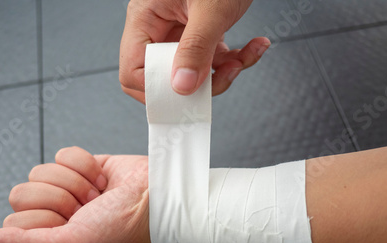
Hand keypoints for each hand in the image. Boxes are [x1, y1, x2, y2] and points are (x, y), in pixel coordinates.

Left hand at [0, 147, 151, 242]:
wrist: (157, 196)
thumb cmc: (121, 228)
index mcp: (49, 242)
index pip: (15, 220)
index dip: (44, 217)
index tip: (74, 222)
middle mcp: (55, 218)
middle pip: (23, 192)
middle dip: (61, 197)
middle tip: (88, 207)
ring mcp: (67, 190)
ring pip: (41, 171)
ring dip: (75, 181)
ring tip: (98, 194)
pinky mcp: (79, 168)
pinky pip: (62, 154)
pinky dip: (85, 164)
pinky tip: (102, 179)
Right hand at [119, 0, 269, 102]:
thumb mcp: (210, 8)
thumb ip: (196, 48)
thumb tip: (182, 86)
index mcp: (146, 17)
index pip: (133, 69)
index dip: (155, 87)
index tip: (184, 90)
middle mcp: (159, 27)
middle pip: (163, 76)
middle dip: (196, 84)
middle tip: (219, 78)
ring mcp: (181, 32)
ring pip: (192, 73)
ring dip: (221, 74)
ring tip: (240, 60)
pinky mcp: (202, 35)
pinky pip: (213, 60)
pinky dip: (235, 59)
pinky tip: (253, 46)